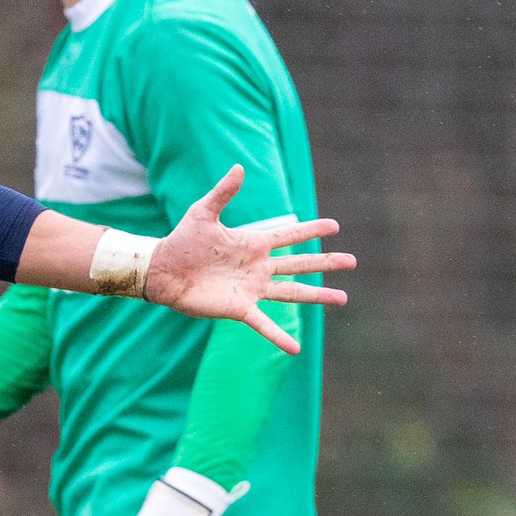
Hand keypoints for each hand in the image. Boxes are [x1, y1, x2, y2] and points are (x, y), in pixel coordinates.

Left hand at [146, 165, 354, 352]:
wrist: (163, 270)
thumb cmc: (182, 241)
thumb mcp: (203, 212)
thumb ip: (223, 192)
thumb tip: (239, 167)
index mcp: (253, 243)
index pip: (289, 235)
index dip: (311, 230)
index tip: (334, 225)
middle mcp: (258, 267)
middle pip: (300, 264)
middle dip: (326, 262)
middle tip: (353, 261)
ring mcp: (251, 289)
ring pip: (293, 292)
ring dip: (318, 295)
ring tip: (343, 299)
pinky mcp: (239, 308)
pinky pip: (264, 323)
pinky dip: (279, 336)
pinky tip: (295, 348)